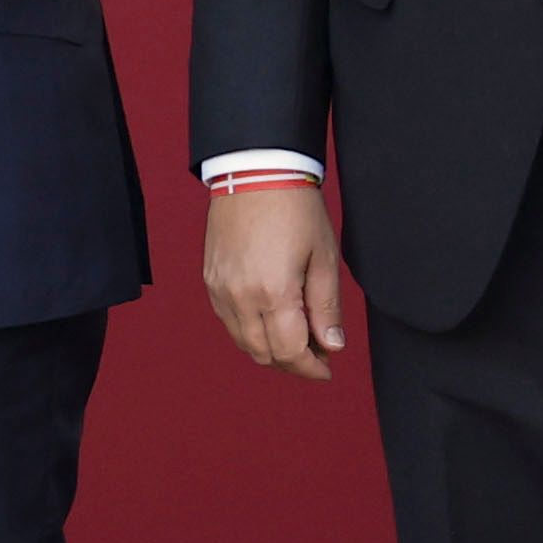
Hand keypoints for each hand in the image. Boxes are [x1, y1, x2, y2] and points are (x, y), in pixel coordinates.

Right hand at [203, 180, 351, 380]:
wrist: (255, 173)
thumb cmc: (295, 210)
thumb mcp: (323, 259)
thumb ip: (326, 307)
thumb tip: (332, 345)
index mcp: (273, 293)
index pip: (290, 352)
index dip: (311, 368)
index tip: (327, 370)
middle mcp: (240, 297)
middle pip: (264, 354)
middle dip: (292, 363)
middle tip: (316, 355)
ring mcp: (220, 290)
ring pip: (243, 342)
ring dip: (270, 350)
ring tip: (295, 339)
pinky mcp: (210, 281)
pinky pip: (228, 321)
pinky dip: (250, 331)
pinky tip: (270, 320)